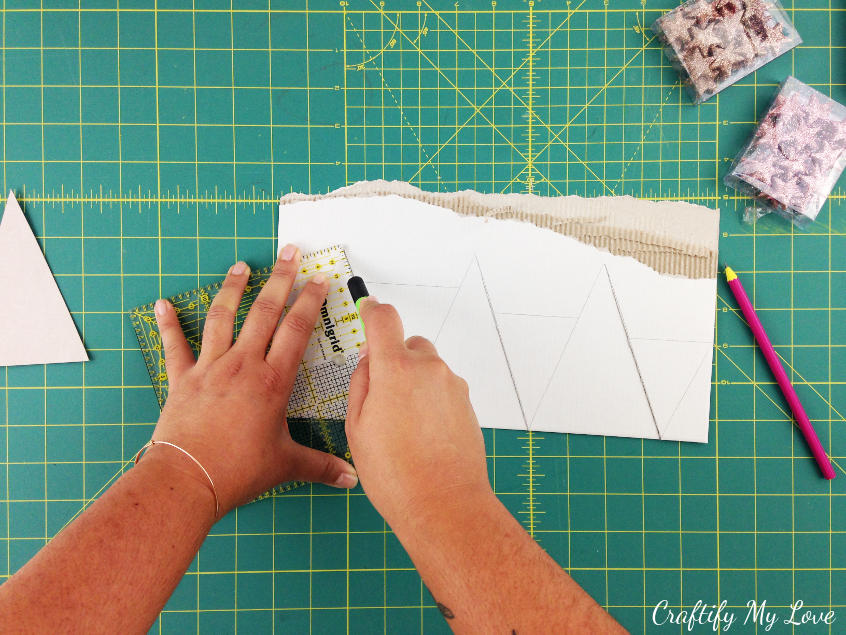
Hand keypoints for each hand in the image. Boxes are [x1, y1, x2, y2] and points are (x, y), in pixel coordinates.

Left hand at [146, 245, 358, 516]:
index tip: (318, 279)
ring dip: (233, 289)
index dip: (309, 301)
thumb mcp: (286, 465)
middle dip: (279, 279)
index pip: (296, 330)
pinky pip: (175, 346)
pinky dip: (169, 325)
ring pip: (223, 317)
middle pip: (264, 312)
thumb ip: (321, 466)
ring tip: (240, 266)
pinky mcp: (183, 379)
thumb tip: (351, 478)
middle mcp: (243, 365)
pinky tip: (163, 304)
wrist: (187, 479)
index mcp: (273, 381)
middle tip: (288, 253)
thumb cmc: (238, 471)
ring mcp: (210, 368)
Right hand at [345, 298, 491, 531]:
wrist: (444, 506)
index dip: (372, 312)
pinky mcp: (466, 403)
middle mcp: (429, 369)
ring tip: (401, 425)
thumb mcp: (357, 427)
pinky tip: (420, 434)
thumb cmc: (396, 474)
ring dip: (413, 382)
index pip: (384, 320)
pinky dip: (429, 400)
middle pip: (408, 345)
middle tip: (378, 397)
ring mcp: (452, 386)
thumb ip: (361, 384)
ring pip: (427, 368)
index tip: (367, 309)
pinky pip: (442, 388)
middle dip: (392, 361)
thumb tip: (369, 360)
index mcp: (396, 369)